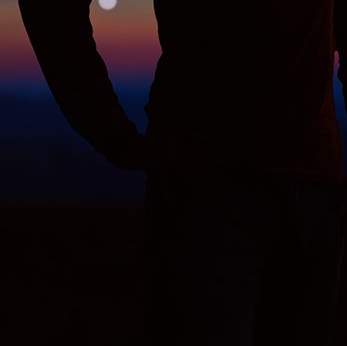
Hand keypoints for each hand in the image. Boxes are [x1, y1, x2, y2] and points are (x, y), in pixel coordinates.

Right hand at [108, 133, 222, 192]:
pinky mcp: (154, 162)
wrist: (120, 140)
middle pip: (197, 164)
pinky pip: (164, 181)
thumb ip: (171, 155)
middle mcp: (174, 146)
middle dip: (212, 177)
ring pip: (186, 173)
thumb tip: (181, 166)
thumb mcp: (159, 148)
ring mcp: (165, 154)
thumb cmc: (139, 147)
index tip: (224, 174)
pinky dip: (168, 193)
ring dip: (199, 187)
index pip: (198, 155)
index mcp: (177, 143)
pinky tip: (174, 205)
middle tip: (226, 188)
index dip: (212, 165)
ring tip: (210, 198)